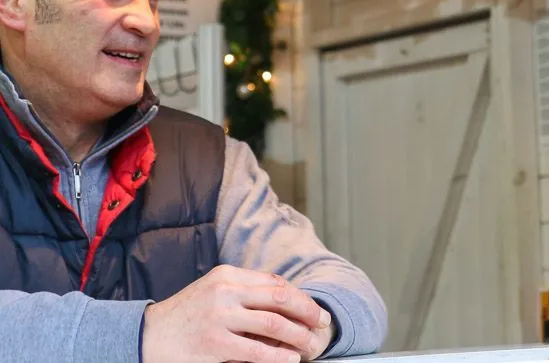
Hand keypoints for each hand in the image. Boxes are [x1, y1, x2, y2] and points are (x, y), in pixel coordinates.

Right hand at [142, 264, 333, 362]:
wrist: (146, 336)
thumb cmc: (187, 314)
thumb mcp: (214, 290)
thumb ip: (246, 289)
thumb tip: (287, 296)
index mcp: (228, 275)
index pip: (276, 283)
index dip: (302, 298)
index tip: (316, 311)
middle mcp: (226, 291)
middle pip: (281, 299)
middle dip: (308, 313)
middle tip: (322, 325)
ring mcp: (219, 318)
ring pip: (274, 325)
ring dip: (299, 336)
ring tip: (310, 345)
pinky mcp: (214, 345)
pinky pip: (256, 352)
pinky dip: (278, 356)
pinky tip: (289, 359)